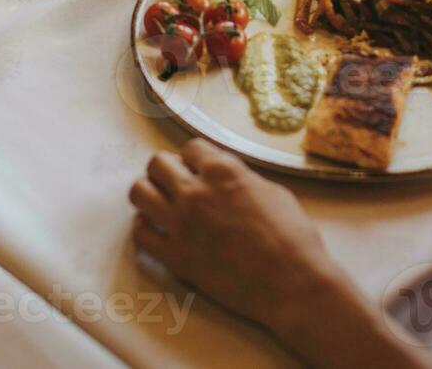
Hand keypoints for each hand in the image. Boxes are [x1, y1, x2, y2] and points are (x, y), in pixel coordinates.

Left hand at [129, 139, 341, 331]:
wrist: (291, 283)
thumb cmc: (292, 238)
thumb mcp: (273, 192)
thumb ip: (241, 179)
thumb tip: (227, 179)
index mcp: (222, 170)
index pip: (190, 147)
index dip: (196, 158)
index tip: (200, 169)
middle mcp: (195, 192)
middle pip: (157, 163)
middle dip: (167, 170)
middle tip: (177, 184)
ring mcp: (180, 224)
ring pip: (139, 192)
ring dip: (149, 193)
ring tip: (163, 203)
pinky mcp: (175, 257)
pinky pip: (140, 234)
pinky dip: (145, 228)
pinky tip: (158, 230)